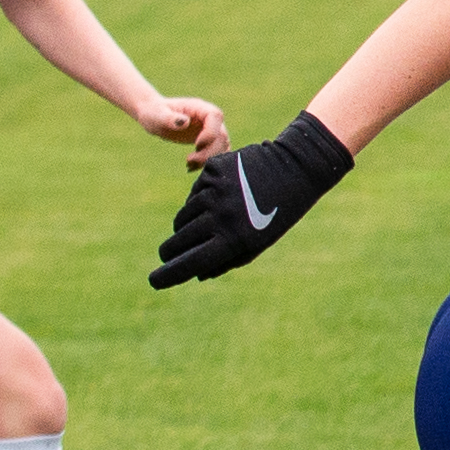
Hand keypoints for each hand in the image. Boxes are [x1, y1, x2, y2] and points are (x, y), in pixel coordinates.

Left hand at [135, 92, 229, 161]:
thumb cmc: (154, 112)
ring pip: (221, 146)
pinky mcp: (207, 141)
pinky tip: (191, 167)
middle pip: (221, 135)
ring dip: (208, 159)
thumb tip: (185, 122)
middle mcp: (208, 118)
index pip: (215, 116)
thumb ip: (170, 118)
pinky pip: (216, 152)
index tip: (196, 144)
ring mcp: (210, 129)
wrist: (154, 117)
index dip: (211, 132)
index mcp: (199, 107)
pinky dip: (207, 162)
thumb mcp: (158, 115)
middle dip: (208, 151)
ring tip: (188, 164)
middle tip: (189, 160)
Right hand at [150, 108, 354, 287]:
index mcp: (234, 238)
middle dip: (170, 250)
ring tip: (200, 226)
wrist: (295, 169)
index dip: (169, 274)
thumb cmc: (277, 213)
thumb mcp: (257, 242)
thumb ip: (226, 260)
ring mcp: (215, 190)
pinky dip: (200, 200)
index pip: (192, 262)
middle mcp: (221, 214)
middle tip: (167, 254)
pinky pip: (194, 193)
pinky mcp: (212, 170)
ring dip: (185, 225)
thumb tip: (195, 274)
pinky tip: (219, 198)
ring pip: (184, 216)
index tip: (154, 281)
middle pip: (180, 239)